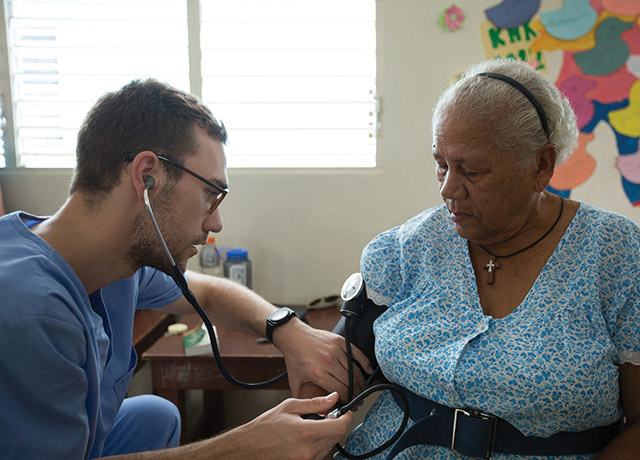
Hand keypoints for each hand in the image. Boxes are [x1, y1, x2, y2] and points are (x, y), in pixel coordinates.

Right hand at [234, 392, 351, 459]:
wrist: (249, 447)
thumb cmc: (265, 427)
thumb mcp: (289, 407)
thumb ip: (315, 403)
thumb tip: (333, 398)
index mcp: (307, 432)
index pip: (340, 427)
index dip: (347, 418)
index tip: (345, 413)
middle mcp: (308, 450)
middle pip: (337, 437)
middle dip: (336, 425)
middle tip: (327, 416)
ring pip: (329, 447)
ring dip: (328, 436)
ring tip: (313, 427)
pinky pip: (320, 455)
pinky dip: (319, 445)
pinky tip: (307, 438)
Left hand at [273, 320, 373, 400]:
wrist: (293, 336)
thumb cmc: (295, 358)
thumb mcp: (295, 380)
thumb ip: (302, 397)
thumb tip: (308, 411)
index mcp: (317, 373)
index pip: (340, 391)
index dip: (348, 401)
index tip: (351, 406)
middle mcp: (328, 362)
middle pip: (350, 382)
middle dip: (357, 394)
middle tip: (359, 401)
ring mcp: (335, 350)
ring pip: (355, 370)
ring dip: (361, 382)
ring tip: (363, 390)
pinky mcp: (340, 341)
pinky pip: (357, 354)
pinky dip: (365, 363)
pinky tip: (368, 371)